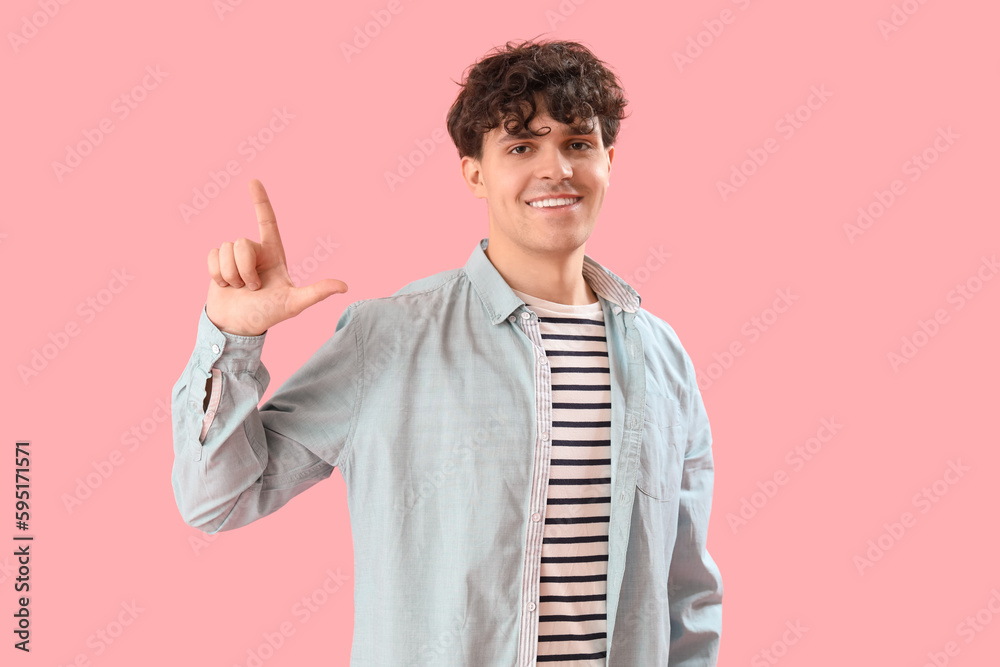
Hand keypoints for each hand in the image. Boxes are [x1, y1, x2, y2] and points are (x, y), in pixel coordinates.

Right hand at [204, 179, 347, 336]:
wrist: (238, 327)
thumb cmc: (268, 315)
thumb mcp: (294, 304)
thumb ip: (317, 293)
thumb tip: (344, 286)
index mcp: (273, 253)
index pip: (267, 221)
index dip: (260, 201)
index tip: (253, 181)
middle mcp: (254, 251)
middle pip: (241, 243)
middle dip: (244, 270)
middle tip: (253, 288)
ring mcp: (235, 257)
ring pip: (225, 249)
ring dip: (231, 275)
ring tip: (240, 288)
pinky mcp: (218, 262)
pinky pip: (212, 256)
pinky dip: (217, 274)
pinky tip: (225, 287)